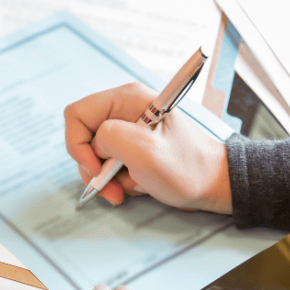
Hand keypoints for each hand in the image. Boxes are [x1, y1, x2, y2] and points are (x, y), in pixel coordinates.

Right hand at [64, 82, 232, 212]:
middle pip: (83, 136)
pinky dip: (114, 180)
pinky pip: (107, 164)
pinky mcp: (130, 147)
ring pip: (93, 154)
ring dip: (103, 178)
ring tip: (124, 190)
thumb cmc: (187, 167)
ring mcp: (127, 129)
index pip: (77, 114)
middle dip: (91, 166)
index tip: (95, 167)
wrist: (212, 185)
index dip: (78, 143)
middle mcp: (123, 110)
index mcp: (127, 99)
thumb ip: (110, 138)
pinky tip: (134, 184)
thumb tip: (95, 144)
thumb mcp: (145, 151)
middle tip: (109, 188)